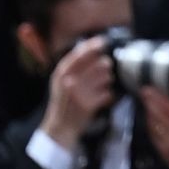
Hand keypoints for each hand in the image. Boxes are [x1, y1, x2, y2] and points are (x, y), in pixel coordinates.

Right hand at [41, 33, 115, 147]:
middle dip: (105, 65)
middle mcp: (69, 81)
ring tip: (105, 82)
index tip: (103, 42)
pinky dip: (108, 94)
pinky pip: (107, 93)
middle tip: (107, 67)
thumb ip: (71, 67)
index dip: (93, 46)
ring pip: (104, 77)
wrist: (60, 127)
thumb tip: (89, 49)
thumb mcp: (59, 82)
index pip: (79, 53)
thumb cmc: (62, 103)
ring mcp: (79, 93)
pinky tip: (105, 96)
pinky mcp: (88, 105)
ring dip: (108, 79)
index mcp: (61, 72)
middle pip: (97, 64)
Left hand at [137, 85, 168, 168]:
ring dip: (149, 111)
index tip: (152, 89)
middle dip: (152, 101)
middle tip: (145, 92)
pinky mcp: (164, 151)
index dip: (160, 96)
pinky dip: (150, 124)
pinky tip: (149, 117)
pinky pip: (154, 134)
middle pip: (162, 113)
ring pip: (156, 123)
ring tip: (146, 102)